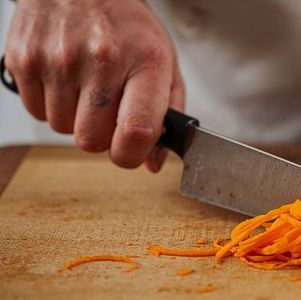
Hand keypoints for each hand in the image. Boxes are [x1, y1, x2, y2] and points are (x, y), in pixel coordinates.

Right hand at [4, 0, 183, 171]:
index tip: (132, 152)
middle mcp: (101, 59)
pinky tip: (66, 80)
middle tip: (108, 112)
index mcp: (145, 62)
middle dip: (102, 136)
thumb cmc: (127, 28)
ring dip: (75, 119)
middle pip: (92, 141)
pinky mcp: (25, 58)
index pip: (136, 131)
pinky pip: (37, 111)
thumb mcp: (165, 64)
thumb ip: (167, 116)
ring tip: (87, 87)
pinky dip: (52, 104)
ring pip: (62, 129)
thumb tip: (153, 162)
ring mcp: (59, 59)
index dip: (132, 155)